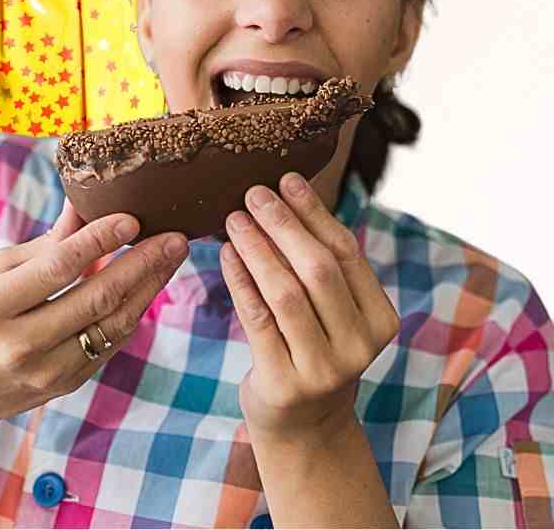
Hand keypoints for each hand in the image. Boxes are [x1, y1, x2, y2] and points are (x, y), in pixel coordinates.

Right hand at [0, 199, 188, 433]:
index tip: (132, 218)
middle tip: (176, 236)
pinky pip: (109, 344)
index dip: (98, 241)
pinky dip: (131, 312)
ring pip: (112, 325)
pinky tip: (148, 286)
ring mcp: (46, 372)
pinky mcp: (65, 386)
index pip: (56, 268)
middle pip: (95, 299)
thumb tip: (83, 204)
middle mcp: (19, 344)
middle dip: (142, 264)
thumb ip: (42, 246)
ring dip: (149, 287)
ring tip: (172, 255)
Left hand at [218, 172, 400, 439]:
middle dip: (284, 224)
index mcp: (380, 319)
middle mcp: (360, 344)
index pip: (346, 253)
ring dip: (257, 248)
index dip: (315, 212)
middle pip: (318, 269)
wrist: (304, 427)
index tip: (288, 178)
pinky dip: (240, 280)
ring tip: (234, 218)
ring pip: (286, 292)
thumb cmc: (313, 352)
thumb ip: (321, 269)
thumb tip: (287, 196)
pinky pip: (258, 319)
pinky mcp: (285, 382)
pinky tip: (226, 254)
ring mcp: (324, 367)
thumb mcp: (333, 315)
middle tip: (254, 193)